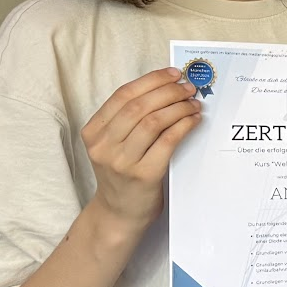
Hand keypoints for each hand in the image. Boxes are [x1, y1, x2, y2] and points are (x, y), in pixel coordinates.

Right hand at [82, 67, 203, 241]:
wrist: (119, 213)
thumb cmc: (123, 173)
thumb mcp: (114, 144)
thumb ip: (129, 120)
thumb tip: (166, 87)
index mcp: (93, 132)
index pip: (123, 96)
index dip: (151, 81)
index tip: (172, 74)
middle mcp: (103, 146)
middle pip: (139, 106)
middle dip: (168, 92)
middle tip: (189, 88)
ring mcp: (122, 161)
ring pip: (154, 121)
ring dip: (179, 107)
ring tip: (194, 104)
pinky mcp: (144, 174)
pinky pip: (167, 141)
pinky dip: (184, 126)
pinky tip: (194, 121)